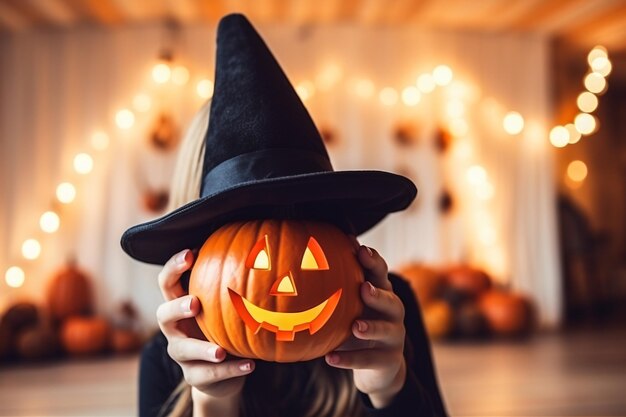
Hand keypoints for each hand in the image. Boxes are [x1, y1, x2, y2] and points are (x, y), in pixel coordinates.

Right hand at [156, 249, 254, 411]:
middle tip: (194, 303)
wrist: (220, 372)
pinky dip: (232, 369)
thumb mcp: (225, 305)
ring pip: (183, 351)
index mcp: (180, 304)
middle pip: (163, 315)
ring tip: (221, 350)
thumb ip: (233, 282)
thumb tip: (262, 248)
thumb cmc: (223, 326)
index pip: (167, 282)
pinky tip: (251, 365)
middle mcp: (174, 328)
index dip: (173, 267)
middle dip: (177, 307)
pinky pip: (210, 375)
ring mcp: (181, 354)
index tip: (190, 254)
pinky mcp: (193, 377)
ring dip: (203, 349)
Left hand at [325, 245, 406, 408]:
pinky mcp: (390, 360)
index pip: (381, 274)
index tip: (361, 250)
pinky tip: (330, 358)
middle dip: (378, 294)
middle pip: (392, 301)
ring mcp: (394, 337)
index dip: (374, 262)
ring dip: (371, 328)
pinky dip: (350, 359)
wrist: (378, 363)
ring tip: (355, 327)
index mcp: (382, 294)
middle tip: (363, 289)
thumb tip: (300, 257)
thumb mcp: (350, 304)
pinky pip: (370, 360)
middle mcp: (393, 313)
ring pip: (387, 331)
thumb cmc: (357, 322)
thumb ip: (336, 285)